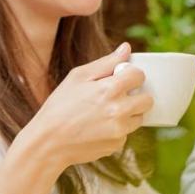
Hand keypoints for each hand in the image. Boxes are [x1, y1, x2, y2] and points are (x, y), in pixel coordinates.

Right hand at [23, 43, 154, 170]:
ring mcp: (119, 131)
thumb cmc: (59, 106)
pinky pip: (125, 134)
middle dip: (136, 96)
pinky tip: (97, 129)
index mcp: (110, 89)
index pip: (140, 76)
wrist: (47, 143)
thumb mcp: (77, 77)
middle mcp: (119, 111)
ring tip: (104, 113)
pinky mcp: (116, 145)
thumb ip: (106, 62)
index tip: (122, 78)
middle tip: (118, 97)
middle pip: (147, 100)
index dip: (131, 75)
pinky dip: (116, 130)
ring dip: (128, 114)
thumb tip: (127, 48)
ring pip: (139, 118)